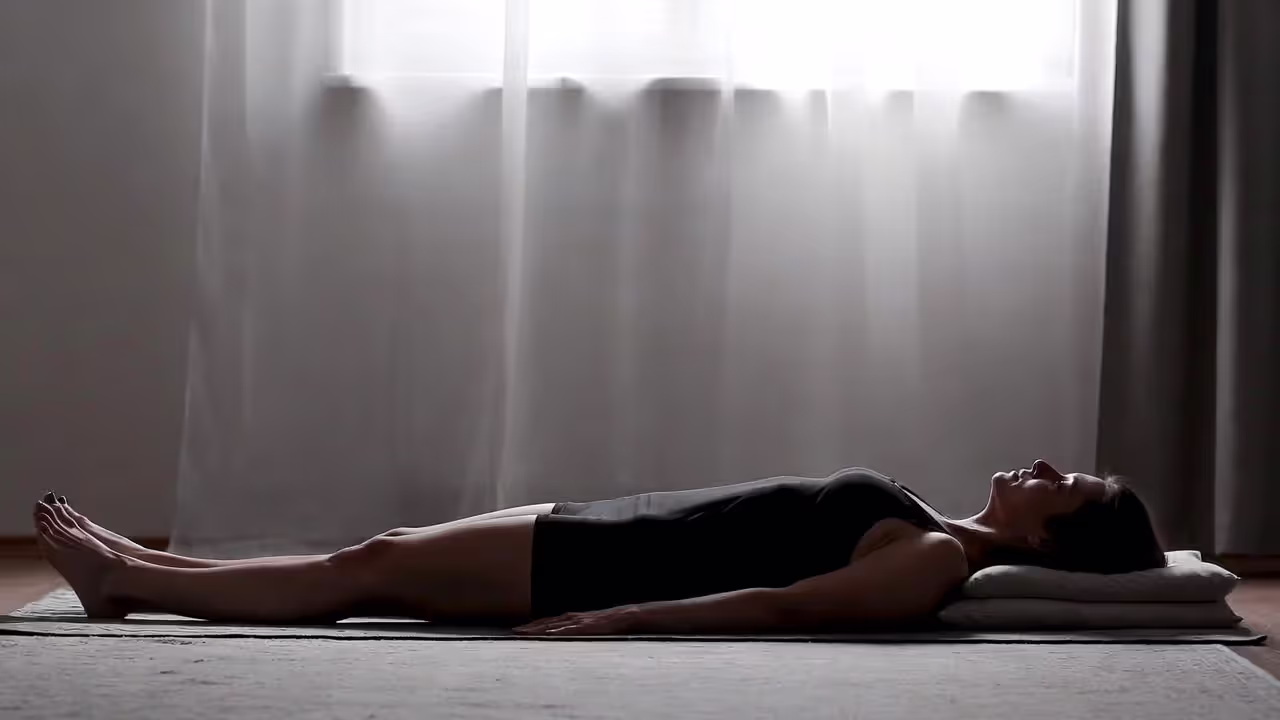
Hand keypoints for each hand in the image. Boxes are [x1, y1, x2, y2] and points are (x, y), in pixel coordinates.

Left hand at [512, 604, 647, 635]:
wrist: (622, 616)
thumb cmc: (605, 622)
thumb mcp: (586, 625)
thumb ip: (575, 628)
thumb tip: (562, 635)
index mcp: (570, 618)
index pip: (547, 622)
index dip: (532, 625)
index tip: (519, 629)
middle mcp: (570, 618)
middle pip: (545, 623)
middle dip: (529, 627)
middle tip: (514, 631)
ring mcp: (577, 622)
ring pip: (553, 626)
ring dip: (538, 629)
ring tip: (525, 633)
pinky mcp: (585, 627)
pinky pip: (569, 630)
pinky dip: (558, 631)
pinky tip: (549, 634)